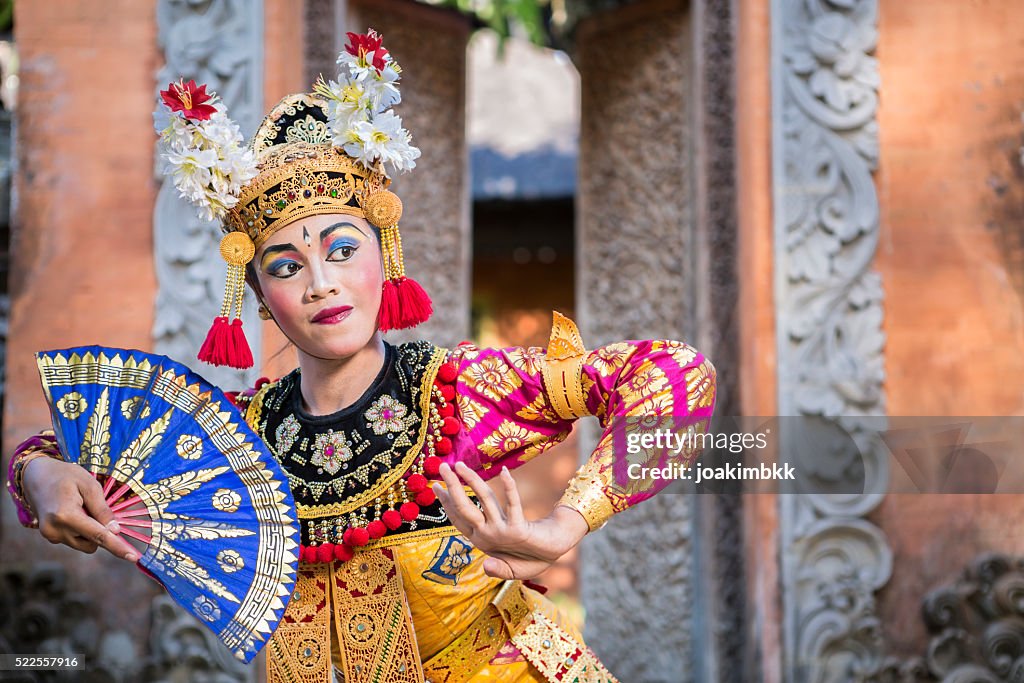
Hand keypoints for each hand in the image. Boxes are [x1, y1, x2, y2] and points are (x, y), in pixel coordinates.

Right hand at [23, 457, 138, 561]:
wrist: (35, 475)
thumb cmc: (65, 476)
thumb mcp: (89, 485)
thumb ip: (103, 510)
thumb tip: (115, 531)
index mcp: (66, 515)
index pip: (98, 536)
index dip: (117, 547)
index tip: (134, 557)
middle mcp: (55, 530)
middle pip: (93, 543)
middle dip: (101, 531)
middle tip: (96, 508)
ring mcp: (50, 536)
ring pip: (84, 544)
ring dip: (90, 531)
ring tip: (80, 507)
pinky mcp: (50, 537)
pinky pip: (75, 539)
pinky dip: (81, 530)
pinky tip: (73, 511)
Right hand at [433, 461, 588, 579]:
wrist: (554, 553)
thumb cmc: (529, 556)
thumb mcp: (507, 565)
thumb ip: (495, 567)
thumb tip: (485, 566)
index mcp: (481, 540)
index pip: (459, 518)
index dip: (446, 502)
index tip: (434, 485)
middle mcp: (488, 534)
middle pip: (465, 507)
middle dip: (453, 486)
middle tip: (442, 466)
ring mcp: (502, 531)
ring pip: (484, 500)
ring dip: (472, 481)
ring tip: (460, 465)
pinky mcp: (519, 529)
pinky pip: (513, 503)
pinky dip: (509, 486)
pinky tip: (504, 471)